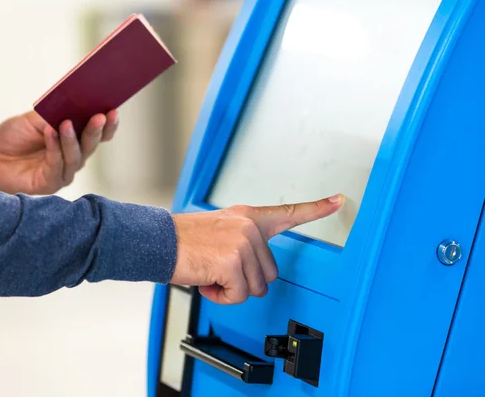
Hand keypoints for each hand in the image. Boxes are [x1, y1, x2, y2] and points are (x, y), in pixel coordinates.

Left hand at [0, 110, 118, 194]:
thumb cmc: (14, 136)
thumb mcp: (35, 119)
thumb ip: (55, 113)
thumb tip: (74, 101)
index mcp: (76, 140)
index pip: (99, 134)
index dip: (108, 124)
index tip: (113, 110)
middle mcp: (74, 157)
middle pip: (91, 145)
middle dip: (96, 130)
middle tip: (100, 116)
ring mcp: (64, 172)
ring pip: (76, 156)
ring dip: (72, 139)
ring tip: (66, 123)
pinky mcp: (50, 183)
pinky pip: (56, 165)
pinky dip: (54, 148)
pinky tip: (50, 133)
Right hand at [170, 195, 343, 304]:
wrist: (158, 241)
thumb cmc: (185, 240)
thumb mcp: (219, 230)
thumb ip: (243, 242)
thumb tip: (256, 271)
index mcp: (248, 217)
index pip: (289, 212)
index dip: (317, 208)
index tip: (339, 200)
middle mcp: (249, 227)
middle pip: (269, 273)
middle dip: (245, 280)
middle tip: (219, 269)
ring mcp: (243, 243)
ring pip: (255, 287)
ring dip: (231, 289)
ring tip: (210, 272)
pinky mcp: (233, 261)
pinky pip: (239, 296)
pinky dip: (221, 296)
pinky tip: (207, 281)